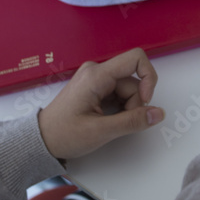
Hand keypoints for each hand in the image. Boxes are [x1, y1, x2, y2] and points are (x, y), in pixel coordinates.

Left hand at [37, 49, 164, 160]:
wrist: (40, 140)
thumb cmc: (64, 134)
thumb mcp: (100, 132)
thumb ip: (132, 122)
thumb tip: (159, 113)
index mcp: (96, 75)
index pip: (136, 58)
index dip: (148, 78)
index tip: (145, 102)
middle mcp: (96, 71)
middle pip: (133, 80)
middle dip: (135, 103)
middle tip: (119, 124)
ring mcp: (95, 78)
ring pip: (128, 88)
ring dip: (127, 108)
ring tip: (109, 125)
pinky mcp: (95, 87)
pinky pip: (119, 93)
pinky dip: (120, 107)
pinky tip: (106, 120)